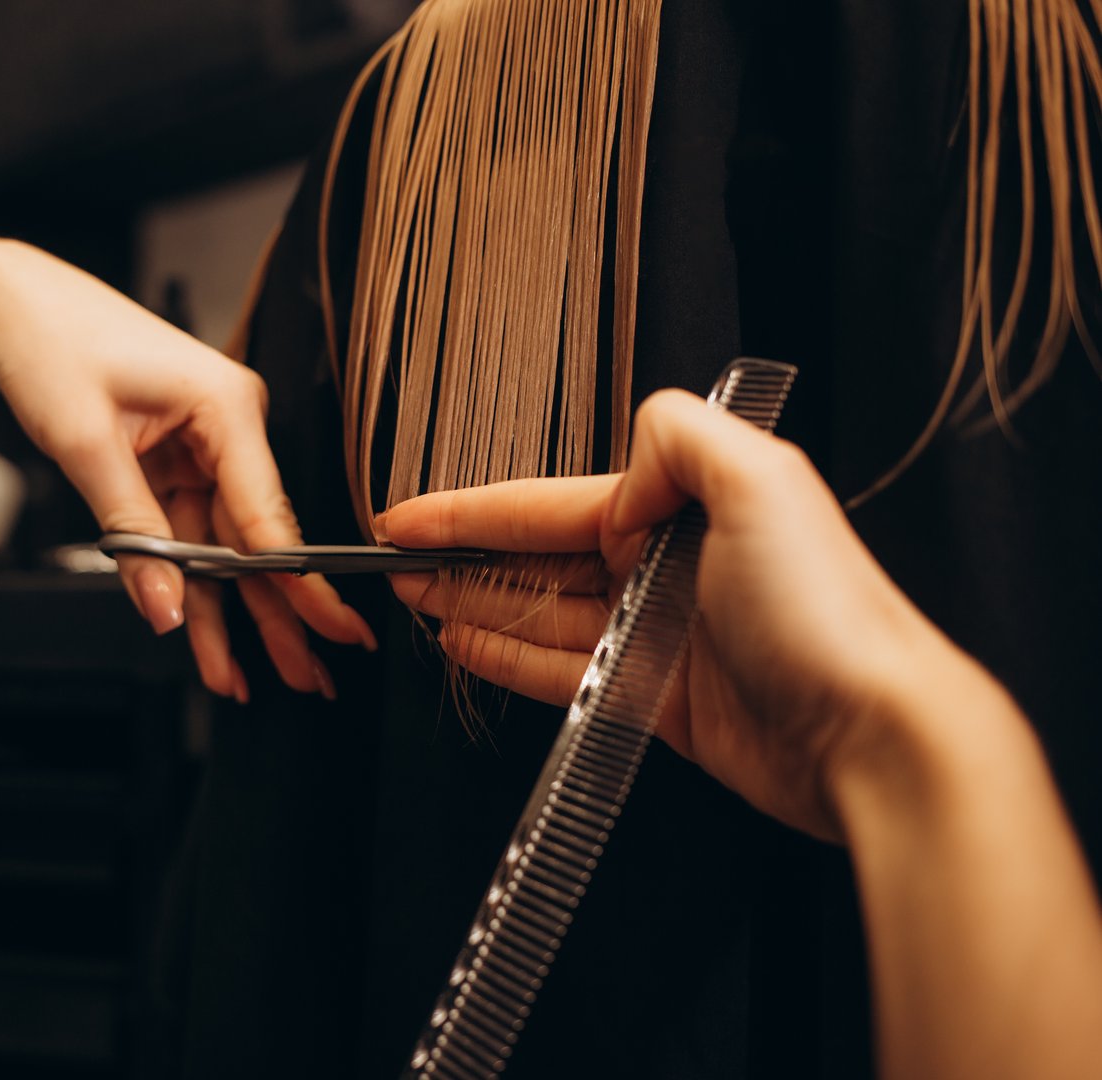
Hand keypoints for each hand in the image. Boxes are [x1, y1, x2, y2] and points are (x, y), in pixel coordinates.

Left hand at [0, 240, 373, 701]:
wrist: (5, 303)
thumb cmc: (49, 341)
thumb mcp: (86, 444)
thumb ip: (134, 534)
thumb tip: (164, 606)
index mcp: (226, 406)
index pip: (269, 515)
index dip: (299, 585)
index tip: (332, 629)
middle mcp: (227, 425)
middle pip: (256, 538)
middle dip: (277, 615)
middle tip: (307, 676)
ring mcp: (203, 443)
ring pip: (222, 546)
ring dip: (227, 612)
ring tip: (244, 677)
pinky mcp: (174, 457)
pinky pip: (190, 532)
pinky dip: (189, 581)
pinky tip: (200, 630)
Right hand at [380, 390, 981, 840]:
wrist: (875, 733)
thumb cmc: (827, 613)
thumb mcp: (762, 479)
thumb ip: (679, 438)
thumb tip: (618, 480)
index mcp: (683, 507)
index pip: (548, 502)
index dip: (469, 511)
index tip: (406, 517)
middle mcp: (666, 567)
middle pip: (536, 557)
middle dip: (460, 558)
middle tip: (393, 564)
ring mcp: (659, 637)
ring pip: (540, 613)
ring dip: (473, 606)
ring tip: (414, 602)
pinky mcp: (659, 700)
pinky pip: (563, 672)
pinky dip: (510, 658)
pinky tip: (467, 646)